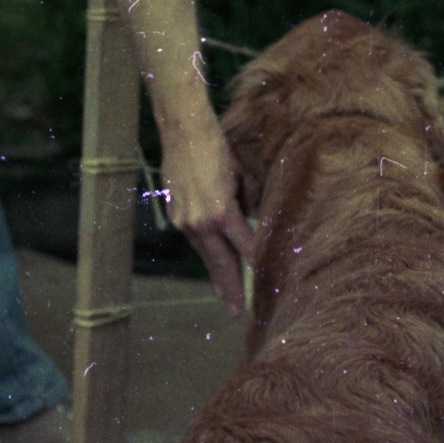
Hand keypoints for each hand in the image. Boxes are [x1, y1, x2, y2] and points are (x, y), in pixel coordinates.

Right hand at [158, 121, 254, 316]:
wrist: (183, 131)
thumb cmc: (218, 148)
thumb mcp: (242, 177)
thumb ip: (251, 204)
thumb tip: (258, 222)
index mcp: (221, 213)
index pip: (245, 248)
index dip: (257, 266)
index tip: (268, 284)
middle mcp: (200, 222)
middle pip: (220, 262)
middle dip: (229, 287)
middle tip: (236, 311)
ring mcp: (184, 220)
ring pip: (205, 253)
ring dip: (216, 273)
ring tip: (224, 294)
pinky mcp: (175, 214)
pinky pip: (195, 239)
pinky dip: (205, 251)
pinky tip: (212, 262)